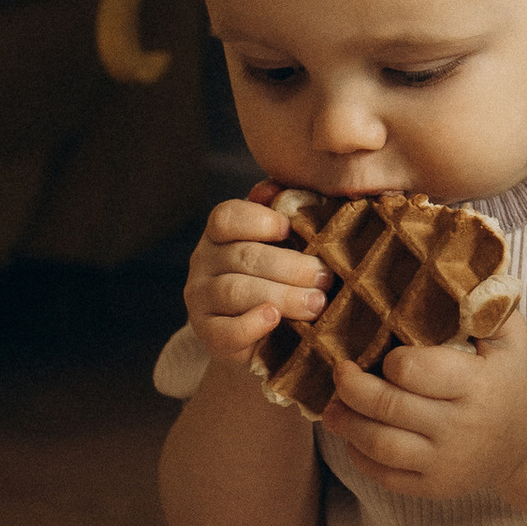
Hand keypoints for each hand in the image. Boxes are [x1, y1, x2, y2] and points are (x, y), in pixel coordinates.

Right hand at [183, 182, 328, 370]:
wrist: (263, 337)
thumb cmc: (281, 278)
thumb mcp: (285, 244)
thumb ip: (284, 212)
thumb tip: (274, 188)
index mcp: (221, 232)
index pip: (227, 216)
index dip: (258, 220)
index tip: (290, 229)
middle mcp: (203, 260)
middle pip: (242, 256)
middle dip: (290, 266)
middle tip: (325, 277)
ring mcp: (200, 297)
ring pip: (235, 291)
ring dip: (281, 296)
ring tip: (316, 303)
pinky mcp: (207, 333)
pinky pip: (225, 330)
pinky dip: (251, 324)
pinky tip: (274, 319)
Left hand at [324, 306, 526, 505]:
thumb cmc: (510, 378)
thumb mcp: (510, 336)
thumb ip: (486, 301)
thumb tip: (455, 263)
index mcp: (478, 386)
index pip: (415, 371)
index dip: (390, 361)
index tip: (383, 354)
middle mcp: (462, 428)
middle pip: (388, 407)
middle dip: (352, 388)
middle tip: (338, 371)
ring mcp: (447, 463)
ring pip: (379, 444)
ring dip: (346, 423)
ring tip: (332, 407)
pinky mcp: (434, 488)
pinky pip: (384, 475)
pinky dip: (359, 455)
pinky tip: (353, 435)